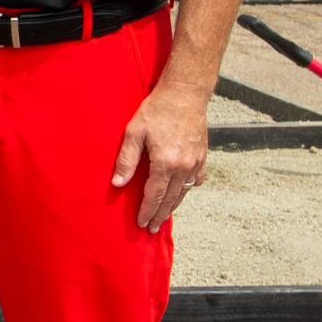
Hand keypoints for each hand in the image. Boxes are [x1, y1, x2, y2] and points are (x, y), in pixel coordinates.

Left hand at [111, 79, 208, 232]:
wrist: (185, 93)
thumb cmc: (157, 109)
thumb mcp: (134, 132)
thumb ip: (126, 160)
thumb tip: (118, 184)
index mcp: (165, 163)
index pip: (154, 195)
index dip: (147, 211)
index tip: (141, 223)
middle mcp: (183, 166)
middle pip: (170, 198)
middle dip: (160, 215)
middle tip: (152, 228)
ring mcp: (196, 161)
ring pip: (184, 191)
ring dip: (173, 205)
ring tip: (164, 216)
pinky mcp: (203, 155)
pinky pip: (197, 179)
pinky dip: (188, 188)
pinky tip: (182, 192)